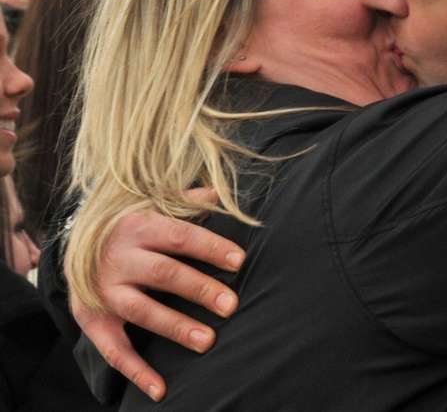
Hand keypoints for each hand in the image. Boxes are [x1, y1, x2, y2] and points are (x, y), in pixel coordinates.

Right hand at [69, 191, 244, 400]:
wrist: (72, 245)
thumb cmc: (130, 225)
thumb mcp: (152, 206)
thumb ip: (185, 202)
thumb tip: (217, 192)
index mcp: (139, 226)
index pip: (180, 236)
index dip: (210, 247)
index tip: (239, 261)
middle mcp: (119, 258)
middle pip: (164, 273)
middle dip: (199, 289)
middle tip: (231, 305)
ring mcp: (104, 291)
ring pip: (142, 310)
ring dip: (176, 327)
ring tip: (208, 341)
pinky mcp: (93, 320)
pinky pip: (114, 349)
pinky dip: (136, 372)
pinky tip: (161, 389)